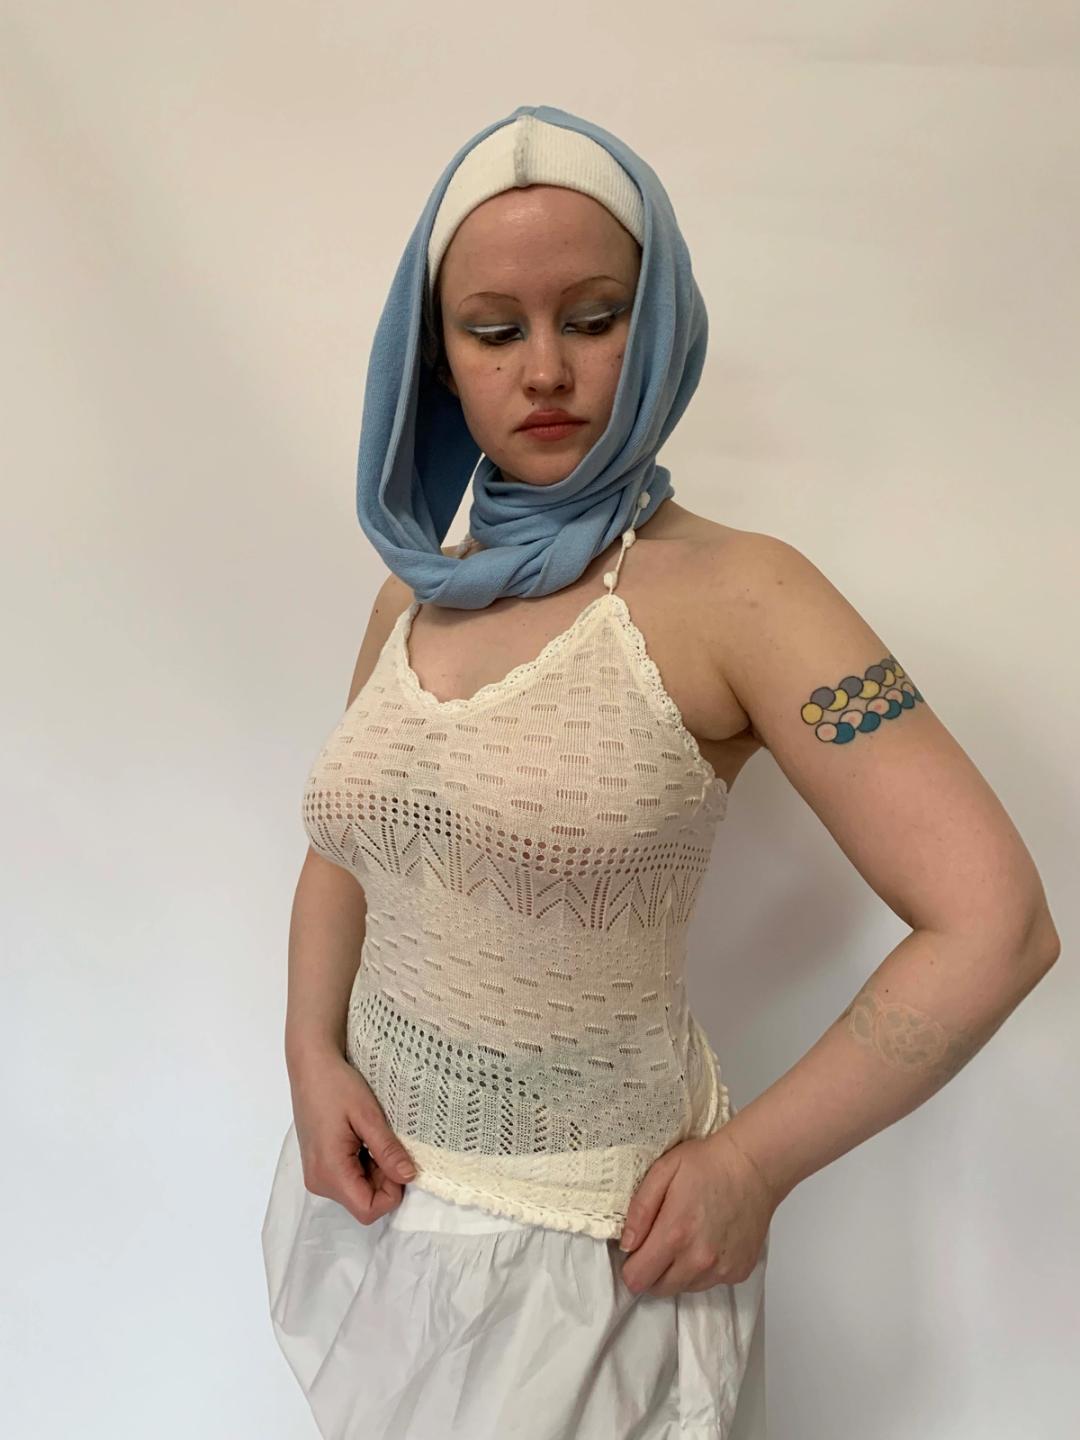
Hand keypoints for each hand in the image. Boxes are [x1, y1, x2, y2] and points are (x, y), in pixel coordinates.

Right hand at [288, 1047, 418, 1226]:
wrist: (311, 1066)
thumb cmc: (337, 1086)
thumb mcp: (368, 1116)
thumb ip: (387, 1150)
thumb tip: (409, 1177)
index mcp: (329, 1172)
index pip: (368, 1210)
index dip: (392, 1192)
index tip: (399, 1160)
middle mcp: (318, 1182)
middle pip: (363, 1202)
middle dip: (385, 1180)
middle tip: (388, 1142)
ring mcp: (316, 1175)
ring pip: (357, 1191)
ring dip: (375, 1172)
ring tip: (374, 1137)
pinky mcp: (318, 1166)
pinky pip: (347, 1179)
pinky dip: (363, 1165)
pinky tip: (363, 1138)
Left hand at [617, 1128, 776, 1297]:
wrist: (753, 1166)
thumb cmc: (706, 1164)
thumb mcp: (662, 1171)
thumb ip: (639, 1210)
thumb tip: (626, 1245)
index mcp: (675, 1234)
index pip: (637, 1278)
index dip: (631, 1265)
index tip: (637, 1248)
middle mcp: (699, 1260)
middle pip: (659, 1289)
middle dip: (653, 1270)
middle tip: (662, 1240)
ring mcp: (721, 1270)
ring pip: (684, 1287)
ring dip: (678, 1270)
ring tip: (688, 1237)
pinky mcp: (739, 1272)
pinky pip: (709, 1283)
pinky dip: (703, 1269)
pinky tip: (709, 1240)